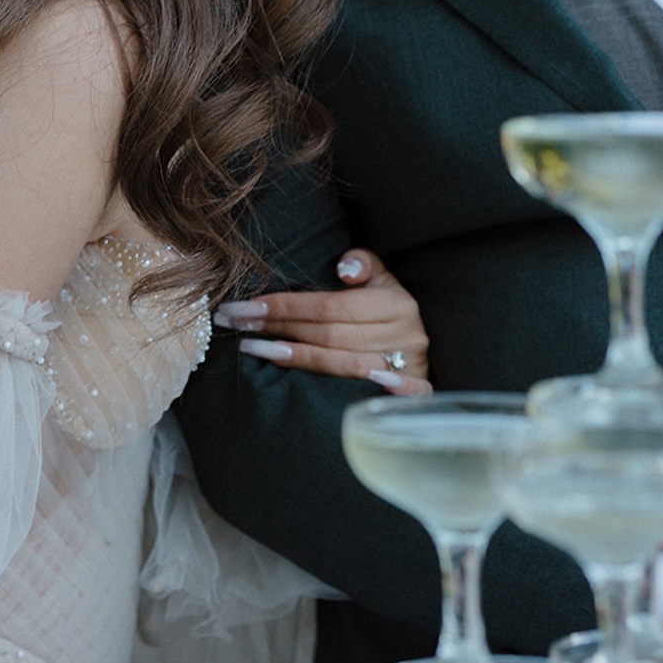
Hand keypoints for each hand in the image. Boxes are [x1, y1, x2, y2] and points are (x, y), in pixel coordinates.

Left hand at [212, 249, 431, 393]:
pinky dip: (341, 388)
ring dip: (291, 357)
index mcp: (396, 304)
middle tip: (236, 322)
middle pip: (328, 335)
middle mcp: (403, 336)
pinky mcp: (407, 396)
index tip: (248, 305)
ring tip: (252, 348)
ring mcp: (406, 369)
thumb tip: (344, 267)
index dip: (286, 305)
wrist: (427, 356)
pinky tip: (305, 382)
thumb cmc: (393, 315)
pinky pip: (369, 397)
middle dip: (278, 327)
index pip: (329, 306)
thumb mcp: (385, 282)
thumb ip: (365, 265)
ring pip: (338, 365)